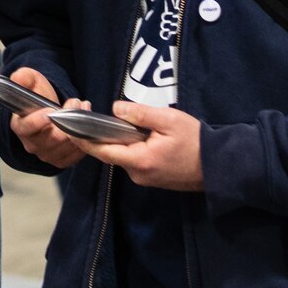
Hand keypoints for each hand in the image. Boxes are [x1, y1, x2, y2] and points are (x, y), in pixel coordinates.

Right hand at [7, 67, 90, 170]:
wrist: (50, 110)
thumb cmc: (39, 96)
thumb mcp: (31, 81)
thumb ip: (24, 78)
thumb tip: (18, 77)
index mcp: (20, 126)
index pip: (27, 127)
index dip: (38, 120)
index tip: (50, 111)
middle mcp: (32, 145)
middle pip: (53, 137)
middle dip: (67, 118)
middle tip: (75, 102)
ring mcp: (47, 155)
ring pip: (67, 145)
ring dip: (78, 127)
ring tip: (82, 109)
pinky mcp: (61, 161)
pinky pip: (76, 154)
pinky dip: (83, 140)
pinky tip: (85, 125)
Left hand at [78, 101, 204, 189]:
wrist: (219, 166)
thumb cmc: (195, 141)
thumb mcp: (168, 120)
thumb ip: (139, 114)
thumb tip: (115, 109)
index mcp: (140, 160)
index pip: (103, 151)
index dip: (84, 140)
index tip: (68, 128)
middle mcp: (139, 174)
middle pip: (111, 153)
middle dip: (99, 136)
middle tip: (90, 115)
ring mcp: (146, 179)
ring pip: (122, 157)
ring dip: (117, 141)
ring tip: (116, 121)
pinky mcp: (153, 178)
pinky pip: (133, 161)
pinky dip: (129, 147)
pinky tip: (134, 134)